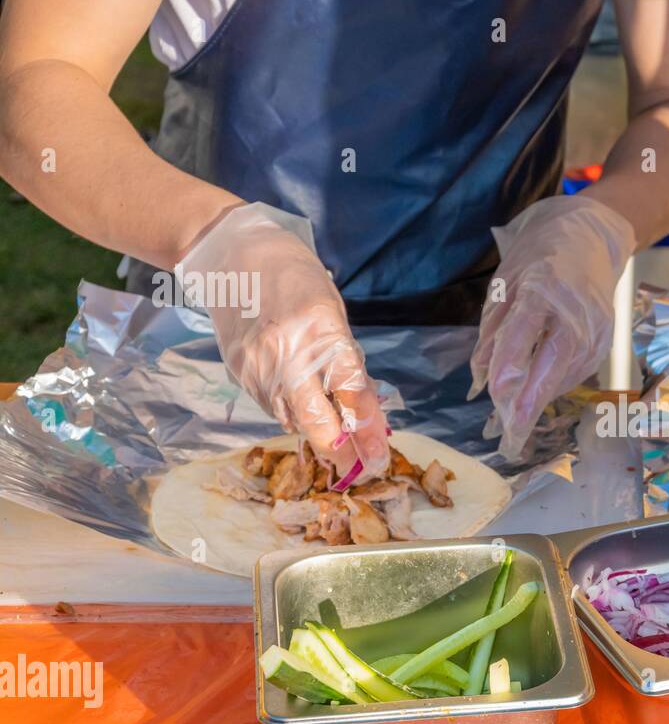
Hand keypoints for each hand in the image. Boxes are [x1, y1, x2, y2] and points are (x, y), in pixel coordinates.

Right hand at [177, 203, 389, 484]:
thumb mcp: (333, 313)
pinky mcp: (238, 371)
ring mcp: (257, 363)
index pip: (351, 391)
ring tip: (335, 440)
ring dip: (315, 433)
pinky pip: (270, 406)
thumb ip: (347, 362)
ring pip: (290, 419)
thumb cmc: (296, 280)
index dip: (367, 429)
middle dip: (338, 449)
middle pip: (315, 419)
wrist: (234, 256)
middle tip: (356, 468)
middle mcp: (287, 350)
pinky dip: (291, 414)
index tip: (379, 457)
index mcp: (322, 329)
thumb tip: (365, 411)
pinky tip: (303, 410)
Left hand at [470, 194, 636, 458]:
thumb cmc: (538, 258)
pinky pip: (577, 371)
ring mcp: (596, 327)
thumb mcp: (503, 285)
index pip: (524, 335)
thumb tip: (481, 381)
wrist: (590, 238)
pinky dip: (555, 386)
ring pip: (566, 373)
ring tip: (515, 424)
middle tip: (509, 438)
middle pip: (553, 364)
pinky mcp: (606, 340)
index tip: (496, 403)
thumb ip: (493, 334)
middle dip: (531, 403)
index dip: (510, 372)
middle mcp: (576, 310)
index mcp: (543, 288)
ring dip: (540, 399)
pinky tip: (538, 394)